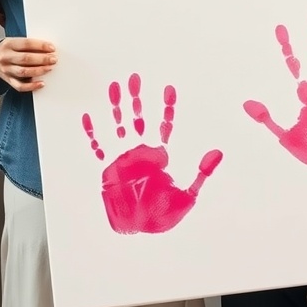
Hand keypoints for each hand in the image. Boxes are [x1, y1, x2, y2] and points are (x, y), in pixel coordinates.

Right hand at [0, 37, 56, 91]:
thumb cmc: (9, 49)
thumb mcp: (15, 42)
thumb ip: (29, 45)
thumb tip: (49, 50)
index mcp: (9, 44)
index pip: (26, 44)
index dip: (41, 46)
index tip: (52, 48)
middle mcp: (6, 57)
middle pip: (25, 58)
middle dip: (42, 59)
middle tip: (53, 59)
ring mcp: (6, 70)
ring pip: (23, 72)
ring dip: (39, 71)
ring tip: (49, 68)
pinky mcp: (8, 80)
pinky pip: (20, 86)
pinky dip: (31, 86)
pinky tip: (42, 83)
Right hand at [82, 74, 222, 233]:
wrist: (139, 229)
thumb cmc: (161, 214)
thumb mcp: (187, 195)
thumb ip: (201, 174)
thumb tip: (218, 154)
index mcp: (159, 155)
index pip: (164, 125)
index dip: (167, 107)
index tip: (169, 88)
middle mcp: (141, 151)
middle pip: (139, 118)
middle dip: (138, 98)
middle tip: (136, 77)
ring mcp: (123, 157)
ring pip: (119, 125)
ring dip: (117, 107)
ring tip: (114, 86)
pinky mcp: (107, 167)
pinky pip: (99, 146)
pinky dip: (93, 132)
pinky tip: (89, 116)